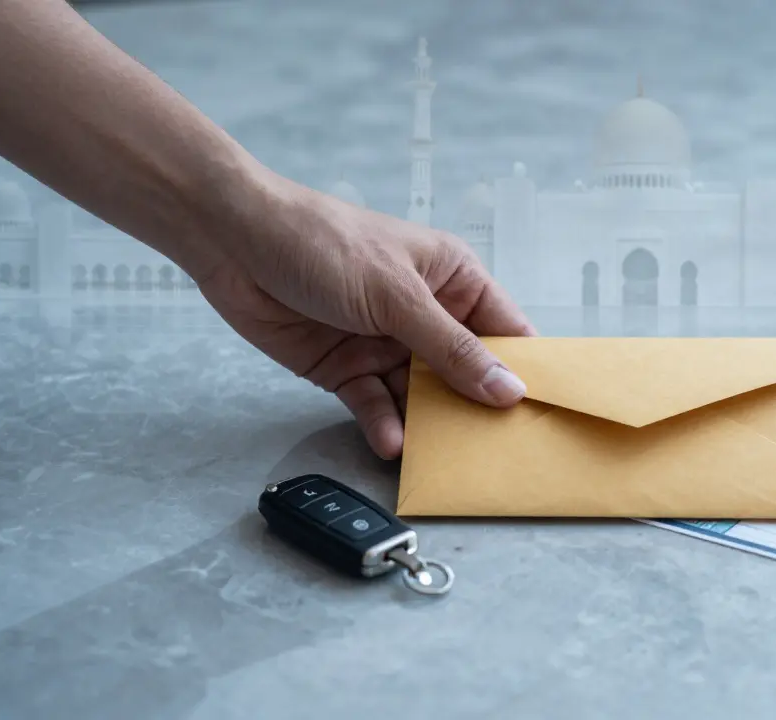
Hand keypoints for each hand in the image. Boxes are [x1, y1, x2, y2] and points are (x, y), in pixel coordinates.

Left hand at [195, 178, 534, 459]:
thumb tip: (508, 389)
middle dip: (477, 408)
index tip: (542, 413)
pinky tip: (391, 444)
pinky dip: (383, 425)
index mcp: (452, 279)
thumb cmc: (322, 242)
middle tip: (496, 450)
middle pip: (466, 372)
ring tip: (444, 458)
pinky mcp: (347, 368)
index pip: (504, 331)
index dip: (524, 371)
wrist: (233, 242)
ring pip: (421, 396)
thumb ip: (451, 348)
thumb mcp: (396, 295)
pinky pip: (376, 405)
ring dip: (430, 425)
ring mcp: (386, 343)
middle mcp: (425, 313)